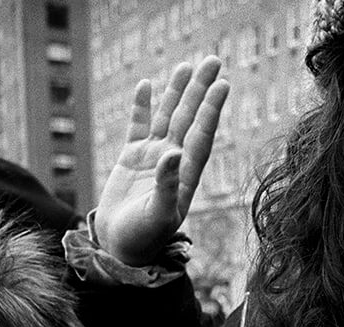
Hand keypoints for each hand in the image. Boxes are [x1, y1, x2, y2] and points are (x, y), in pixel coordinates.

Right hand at [95, 56, 229, 266]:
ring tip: (185, 66)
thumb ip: (168, 185)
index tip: (223, 84)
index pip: (201, 135)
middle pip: (189, 118)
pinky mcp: (131, 159)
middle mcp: (173, 162)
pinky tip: (147, 85)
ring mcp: (152, 158)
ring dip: (176, 92)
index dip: (211, 109)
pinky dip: (142, 107)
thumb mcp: (159, 215)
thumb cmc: (144, 239)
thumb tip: (174, 153)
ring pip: (166, 117)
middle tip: (213, 59)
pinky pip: (138, 126)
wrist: (121, 249)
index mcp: (185, 175)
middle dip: (199, 90)